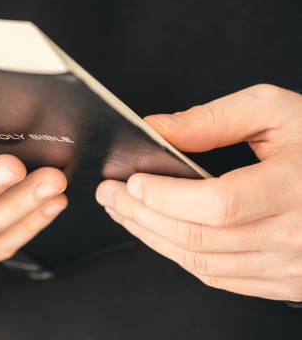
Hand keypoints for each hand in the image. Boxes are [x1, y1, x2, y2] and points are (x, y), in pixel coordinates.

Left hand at [96, 84, 301, 301]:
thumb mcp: (278, 112)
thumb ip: (217, 118)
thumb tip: (159, 128)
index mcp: (297, 187)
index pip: (220, 204)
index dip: (168, 197)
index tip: (132, 181)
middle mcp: (297, 234)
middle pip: (200, 237)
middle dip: (142, 215)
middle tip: (110, 194)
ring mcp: (292, 265)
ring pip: (204, 263)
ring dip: (153, 238)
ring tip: (124, 212)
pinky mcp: (285, 281)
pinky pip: (220, 278)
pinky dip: (180, 257)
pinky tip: (157, 234)